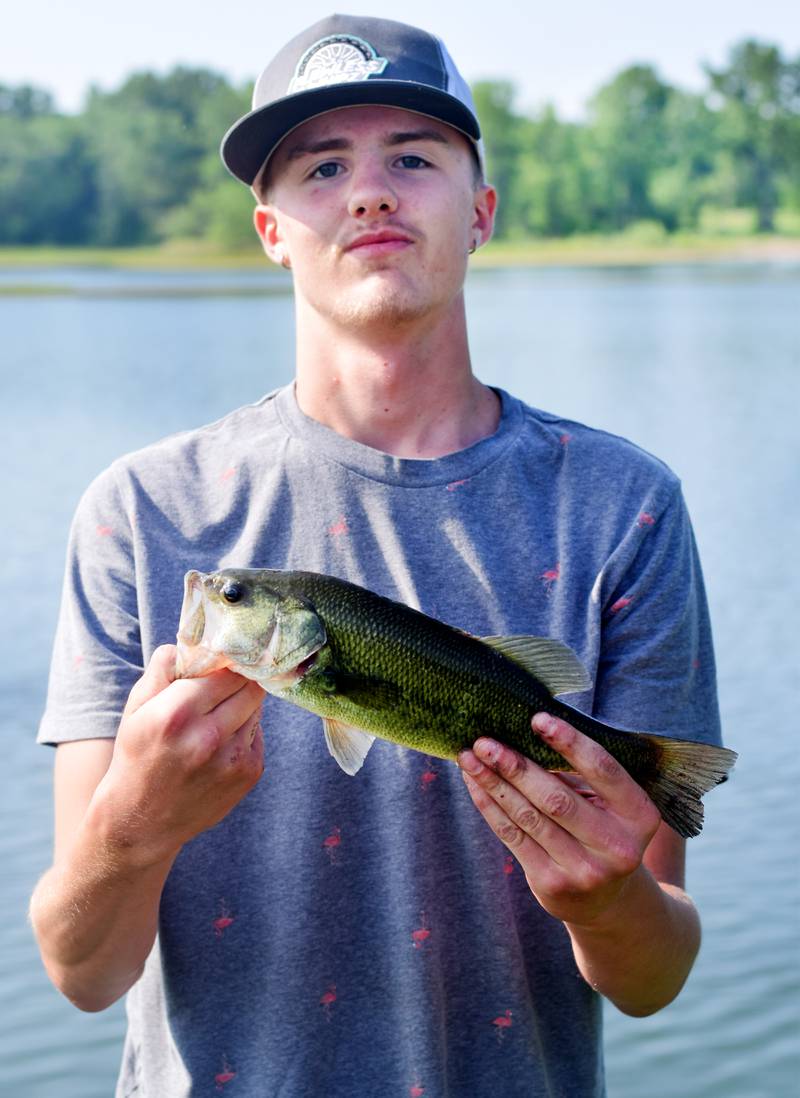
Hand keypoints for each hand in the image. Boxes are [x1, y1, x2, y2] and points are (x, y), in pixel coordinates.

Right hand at [89, 645, 265, 866]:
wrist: (142, 823)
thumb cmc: (137, 758)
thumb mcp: (135, 710)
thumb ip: (161, 670)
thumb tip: (189, 643)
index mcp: (176, 714)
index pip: (226, 670)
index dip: (227, 663)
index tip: (224, 661)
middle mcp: (208, 737)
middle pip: (250, 686)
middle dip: (240, 681)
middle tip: (227, 683)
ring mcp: (233, 758)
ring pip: (256, 709)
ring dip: (242, 706)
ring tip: (216, 718)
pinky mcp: (249, 774)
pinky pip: (257, 735)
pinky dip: (244, 732)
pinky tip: (219, 744)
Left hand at [458, 713, 661, 927]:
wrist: (604, 899)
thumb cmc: (602, 828)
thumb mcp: (611, 803)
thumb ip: (582, 773)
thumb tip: (526, 731)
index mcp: (639, 815)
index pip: (602, 770)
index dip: (570, 743)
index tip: (537, 719)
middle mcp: (616, 846)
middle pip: (557, 798)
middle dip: (516, 767)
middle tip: (485, 742)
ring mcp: (584, 870)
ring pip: (529, 816)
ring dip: (493, 783)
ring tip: (469, 757)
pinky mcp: (552, 884)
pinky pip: (512, 836)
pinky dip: (489, 805)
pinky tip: (474, 783)